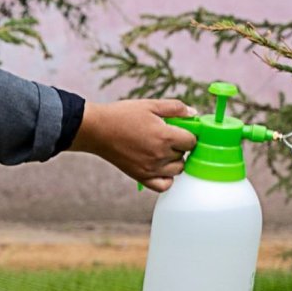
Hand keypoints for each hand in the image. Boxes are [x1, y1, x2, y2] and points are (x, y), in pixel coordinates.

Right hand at [71, 99, 197, 189]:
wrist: (97, 130)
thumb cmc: (122, 115)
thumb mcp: (150, 105)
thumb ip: (175, 108)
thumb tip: (194, 113)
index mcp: (165, 136)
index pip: (192, 141)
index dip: (189, 134)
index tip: (181, 130)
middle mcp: (160, 155)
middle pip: (185, 155)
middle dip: (180, 145)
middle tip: (167, 137)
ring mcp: (151, 169)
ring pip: (178, 170)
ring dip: (175, 161)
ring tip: (162, 150)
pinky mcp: (141, 177)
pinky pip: (164, 185)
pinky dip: (167, 178)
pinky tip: (161, 167)